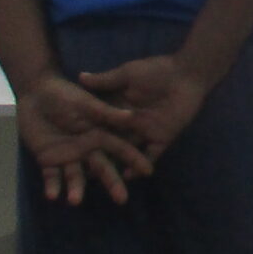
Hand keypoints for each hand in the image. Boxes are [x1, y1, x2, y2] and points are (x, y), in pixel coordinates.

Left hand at [16, 76, 153, 206]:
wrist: (37, 94)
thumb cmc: (65, 95)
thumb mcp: (86, 103)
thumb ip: (107, 113)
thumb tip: (132, 116)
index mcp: (99, 134)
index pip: (120, 149)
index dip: (134, 159)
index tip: (148, 171)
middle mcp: (87, 149)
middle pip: (102, 169)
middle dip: (112, 183)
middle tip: (122, 200)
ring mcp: (68, 156)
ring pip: (75, 176)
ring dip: (76, 189)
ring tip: (75, 201)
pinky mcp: (48, 159)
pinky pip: (51, 176)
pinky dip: (52, 186)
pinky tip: (52, 196)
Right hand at [77, 54, 212, 164]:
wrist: (186, 73)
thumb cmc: (157, 71)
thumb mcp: (127, 74)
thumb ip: (105, 80)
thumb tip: (79, 77)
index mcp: (120, 108)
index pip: (99, 125)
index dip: (85, 135)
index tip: (66, 146)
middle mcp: (130, 124)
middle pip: (111, 142)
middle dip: (98, 156)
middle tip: (79, 172)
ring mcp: (146, 132)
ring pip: (128, 153)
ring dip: (118, 165)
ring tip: (100, 182)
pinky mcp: (161, 138)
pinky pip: (150, 155)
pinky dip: (140, 165)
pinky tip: (128, 177)